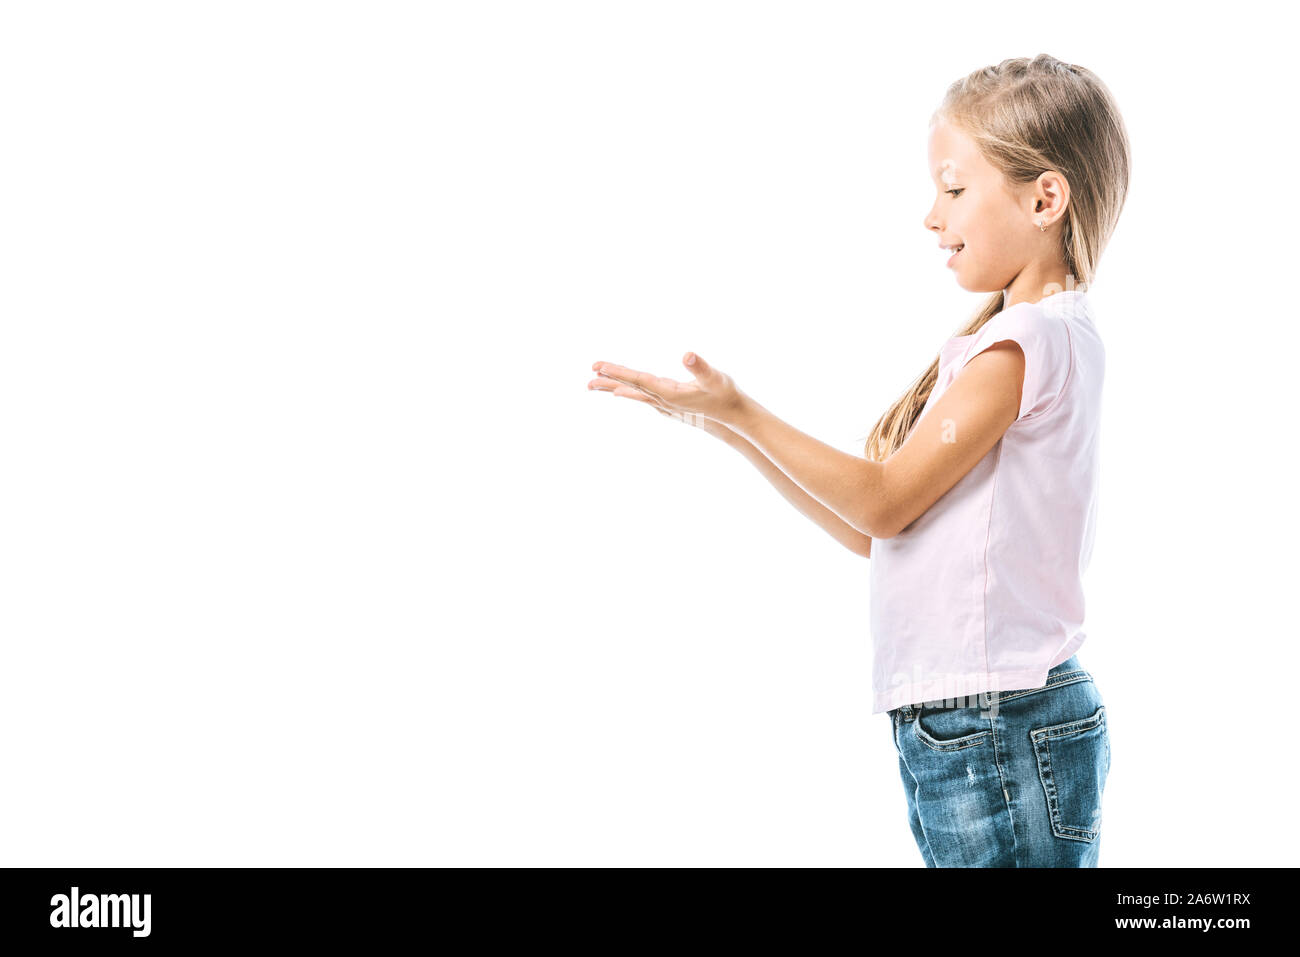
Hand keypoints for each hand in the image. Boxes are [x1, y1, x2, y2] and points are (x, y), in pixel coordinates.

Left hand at [587, 352, 743, 425]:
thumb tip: (686, 354)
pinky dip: (629, 393)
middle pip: (631, 388)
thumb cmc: (727, 396)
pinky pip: (643, 397)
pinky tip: (621, 392)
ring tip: (594, 385)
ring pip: (634, 394)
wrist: (735, 419)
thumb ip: (701, 367)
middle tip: (587, 379)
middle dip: (608, 381)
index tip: (598, 367)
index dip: (617, 372)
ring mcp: (665, 405)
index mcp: (669, 393)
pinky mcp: (670, 406)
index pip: (638, 380)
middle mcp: (663, 401)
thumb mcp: (715, 378)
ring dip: (614, 387)